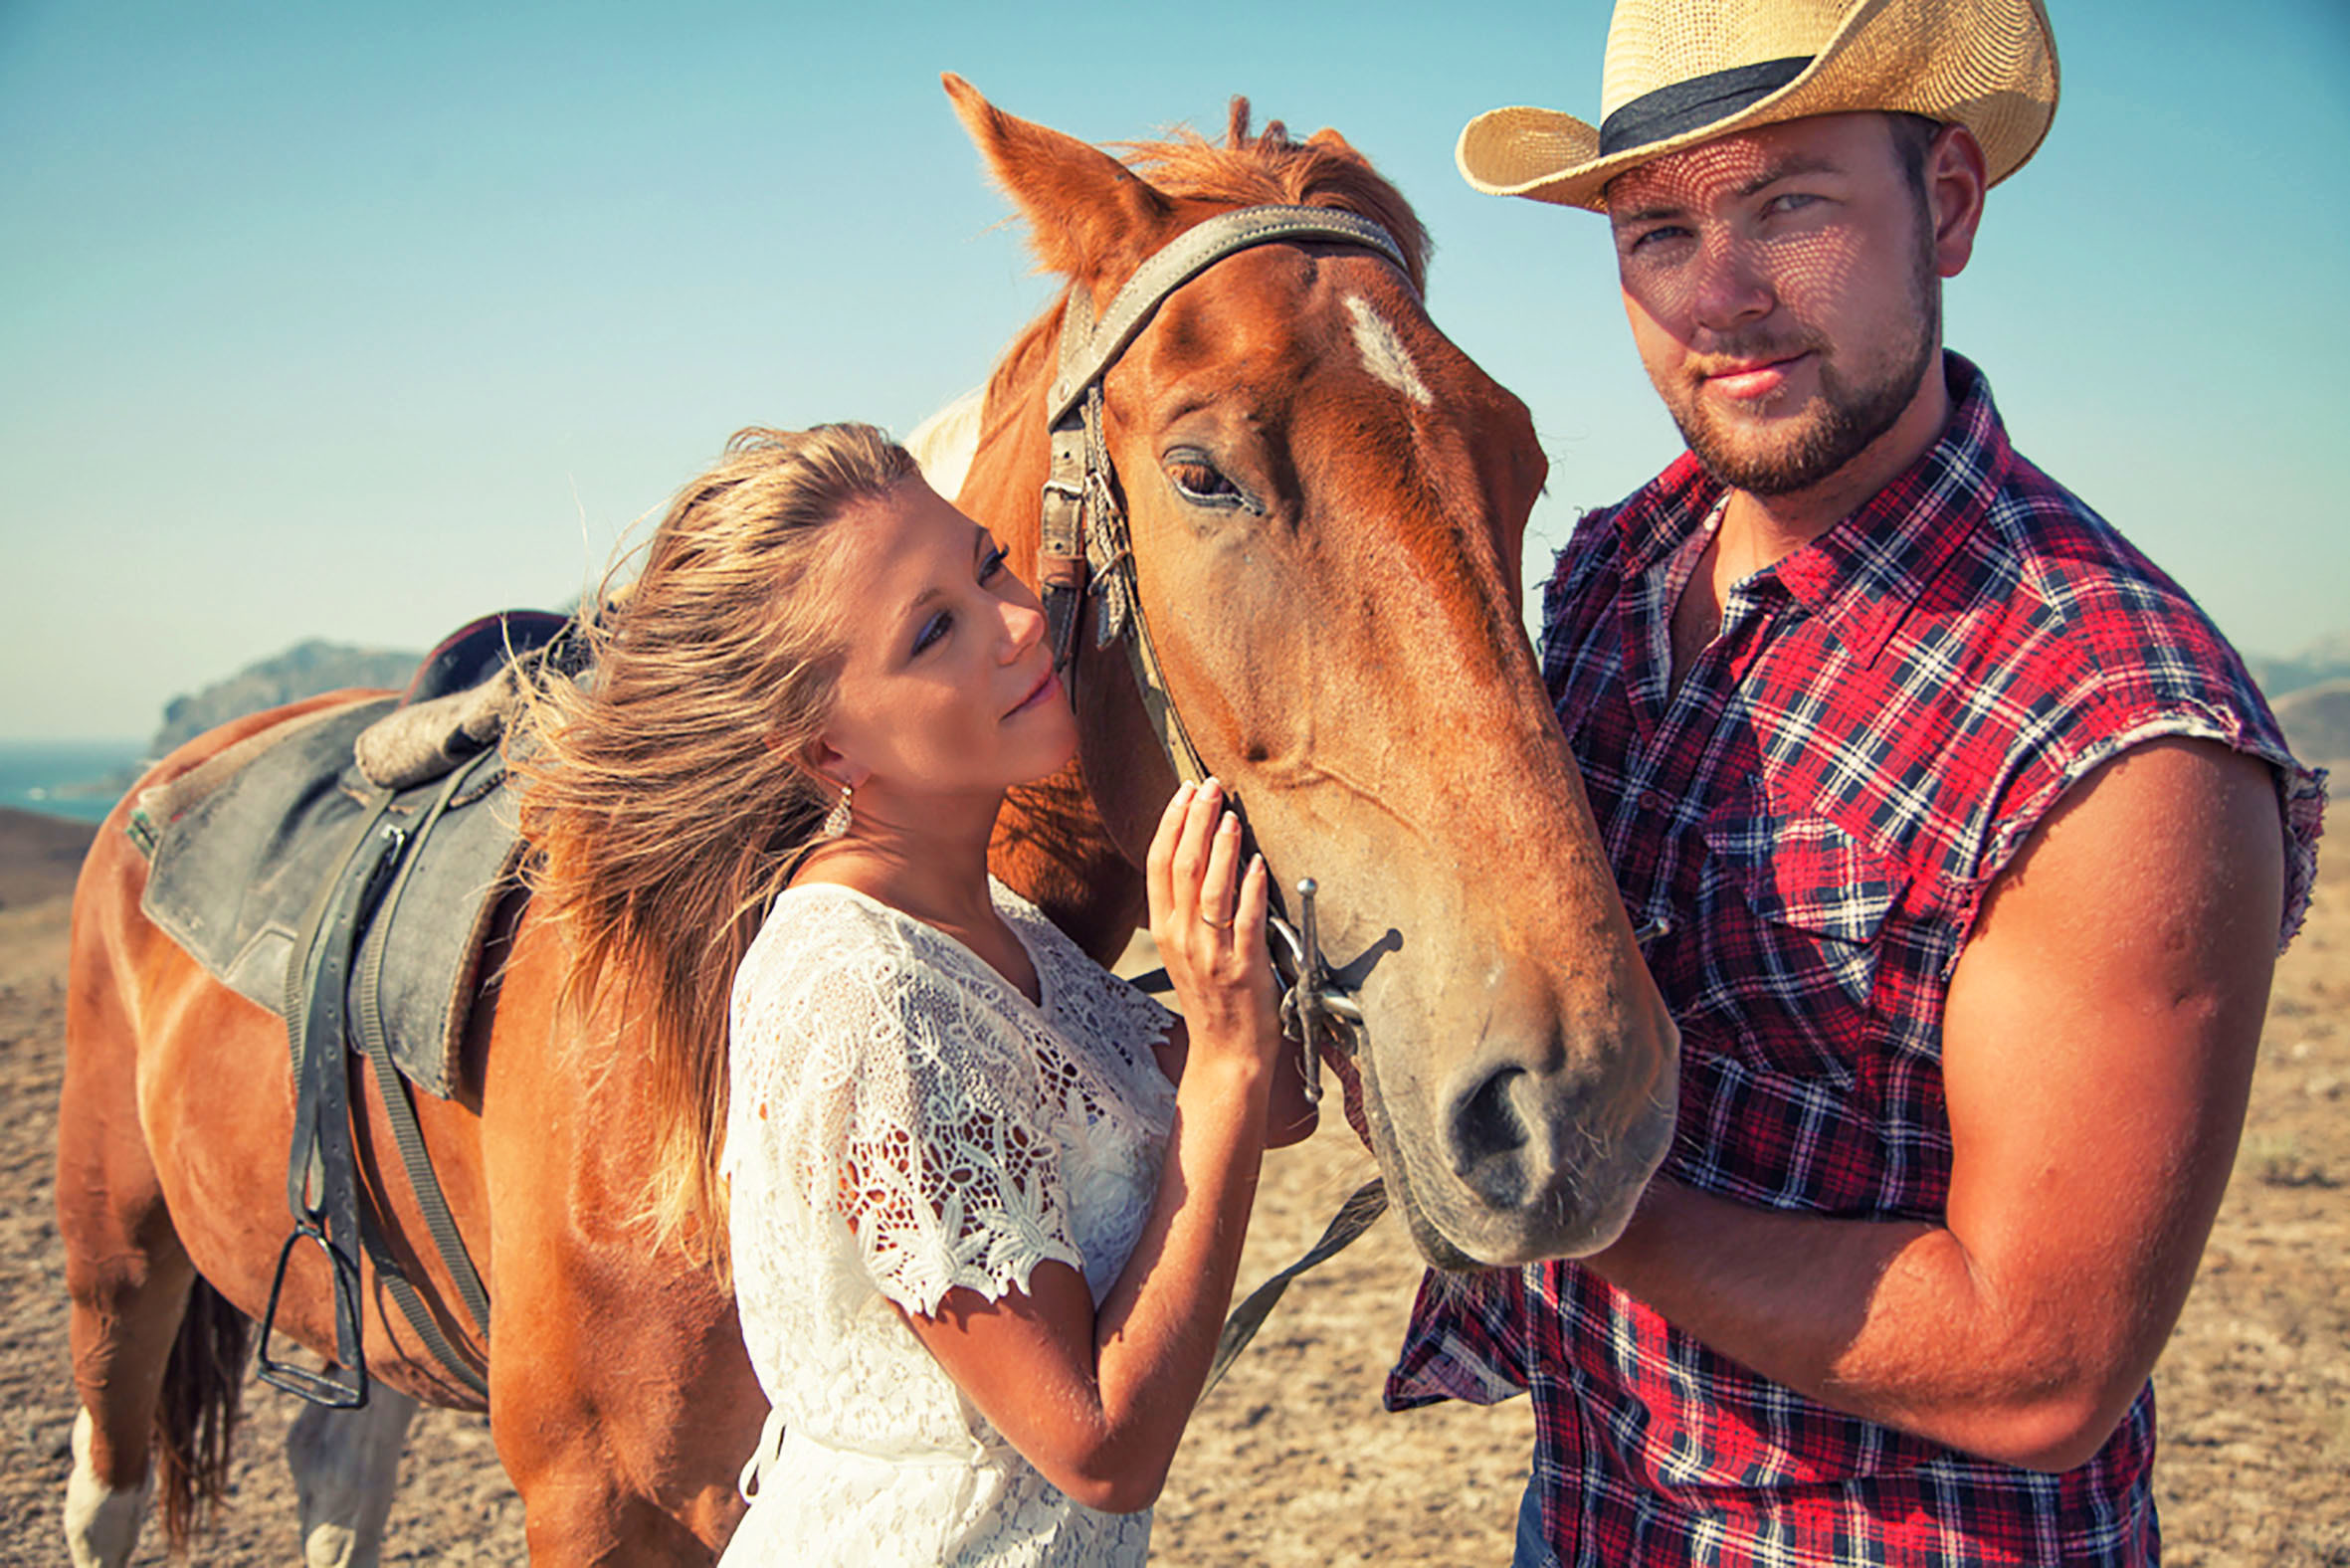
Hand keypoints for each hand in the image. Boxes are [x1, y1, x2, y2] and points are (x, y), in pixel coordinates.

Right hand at [1145, 779, 1278, 1075]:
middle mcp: (1181, 937)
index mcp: (1165, 928)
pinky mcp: (1243, 968)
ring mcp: (1210, 953)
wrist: (1225, 1053)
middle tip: (1211, 788)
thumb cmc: (1212, 999)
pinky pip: (1244, 922)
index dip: (1171, 823)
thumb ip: (1188, 908)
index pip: (1158, 863)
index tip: (1185, 792)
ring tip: (1231, 816)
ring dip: (1221, 847)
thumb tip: (1205, 856)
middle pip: (1182, 866)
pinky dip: (1249, 889)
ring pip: (1209, 889)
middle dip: (1196, 820)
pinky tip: (1256, 864)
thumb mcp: (1186, 950)